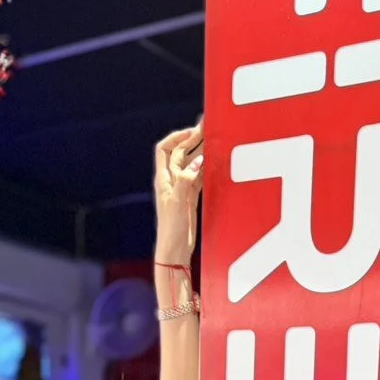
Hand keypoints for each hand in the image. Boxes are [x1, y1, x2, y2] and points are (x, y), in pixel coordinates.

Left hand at [154, 120, 203, 263]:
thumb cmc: (171, 230)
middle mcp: (172, 181)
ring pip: (192, 163)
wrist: (175, 251)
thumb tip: (198, 161)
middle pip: (181, 153)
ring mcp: (183, 189)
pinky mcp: (192, 198)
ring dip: (202, 151)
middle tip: (208, 128)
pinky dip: (207, 167)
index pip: (165, 148)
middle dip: (193, 139)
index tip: (192, 132)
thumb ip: (186, 180)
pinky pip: (200, 177)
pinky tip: (215, 161)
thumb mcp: (177, 202)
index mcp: (164, 179)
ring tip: (214, 139)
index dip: (177, 137)